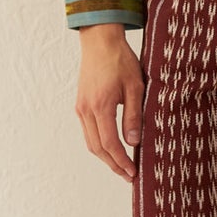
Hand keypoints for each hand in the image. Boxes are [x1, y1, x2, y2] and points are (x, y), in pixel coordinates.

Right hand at [75, 24, 143, 179]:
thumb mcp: (135, 87)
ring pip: (90, 142)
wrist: (100, 41)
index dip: (121, 161)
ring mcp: (81, 108)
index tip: (133, 172)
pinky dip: (99, 144)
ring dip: (105, 157)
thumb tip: (133, 142)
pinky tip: (112, 148)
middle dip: (113, 164)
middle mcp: (86, 110)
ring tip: (121, 166)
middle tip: (129, 175)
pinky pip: (88, 131)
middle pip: (97, 148)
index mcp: (100, 106)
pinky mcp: (81, 105)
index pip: (109, 144)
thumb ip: (133, 115)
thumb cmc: (120, 60)